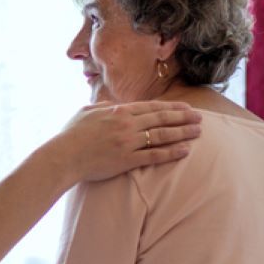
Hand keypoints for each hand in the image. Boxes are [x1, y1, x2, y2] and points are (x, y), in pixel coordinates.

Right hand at [53, 101, 201, 182]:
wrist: (63, 156)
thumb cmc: (71, 134)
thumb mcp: (87, 112)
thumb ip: (103, 106)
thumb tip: (113, 103)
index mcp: (118, 111)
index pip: (151, 107)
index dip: (171, 107)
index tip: (186, 108)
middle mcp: (127, 124)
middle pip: (161, 119)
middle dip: (183, 118)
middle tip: (199, 118)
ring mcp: (128, 142)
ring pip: (162, 135)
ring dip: (182, 133)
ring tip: (198, 132)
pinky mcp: (127, 160)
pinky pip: (154, 155)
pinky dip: (171, 153)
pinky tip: (185, 150)